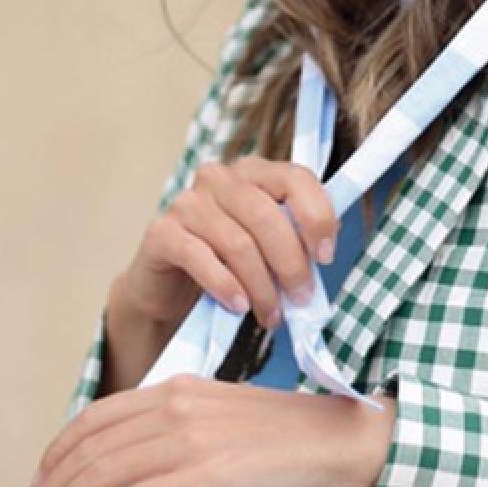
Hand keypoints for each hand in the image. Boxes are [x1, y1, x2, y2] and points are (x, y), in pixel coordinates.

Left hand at [11, 376, 396, 486]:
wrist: (344, 441)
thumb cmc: (292, 439)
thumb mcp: (226, 419)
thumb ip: (183, 432)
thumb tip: (144, 469)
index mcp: (178, 389)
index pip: (97, 417)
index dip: (59, 451)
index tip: (39, 482)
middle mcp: (175, 407)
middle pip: (89, 446)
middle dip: (48, 485)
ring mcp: (188, 440)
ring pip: (102, 474)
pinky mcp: (204, 475)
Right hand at [118, 155, 341, 335]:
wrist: (170, 288)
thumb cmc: (228, 262)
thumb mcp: (268, 246)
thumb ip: (296, 238)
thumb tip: (324, 251)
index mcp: (253, 172)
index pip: (295, 178)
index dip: (317, 217)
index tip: (326, 257)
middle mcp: (218, 178)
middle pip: (265, 215)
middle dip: (290, 263)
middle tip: (301, 298)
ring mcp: (187, 202)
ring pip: (237, 243)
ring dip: (261, 286)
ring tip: (271, 314)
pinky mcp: (161, 232)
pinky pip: (200, 258)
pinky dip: (225, 286)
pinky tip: (238, 306)